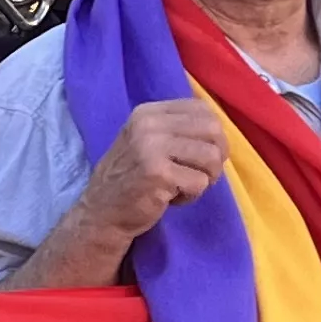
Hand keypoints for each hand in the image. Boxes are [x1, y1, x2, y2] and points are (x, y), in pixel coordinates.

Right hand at [80, 96, 230, 244]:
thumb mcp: (145, 140)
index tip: (197, 154)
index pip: (202, 109)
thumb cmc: (130, 178)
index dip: (212, 134)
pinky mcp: (158, 174)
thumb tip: (219, 129)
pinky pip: (200, 183)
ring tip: (182, 186)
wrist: (101, 212)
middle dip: (215, 157)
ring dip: (205, 178)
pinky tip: (170, 198)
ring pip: (211, 157)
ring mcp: (152, 148)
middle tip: (197, 174)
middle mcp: (149, 124)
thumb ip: (176, 128)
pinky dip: (191, 196)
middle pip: (213, 130)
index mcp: (148, 113)